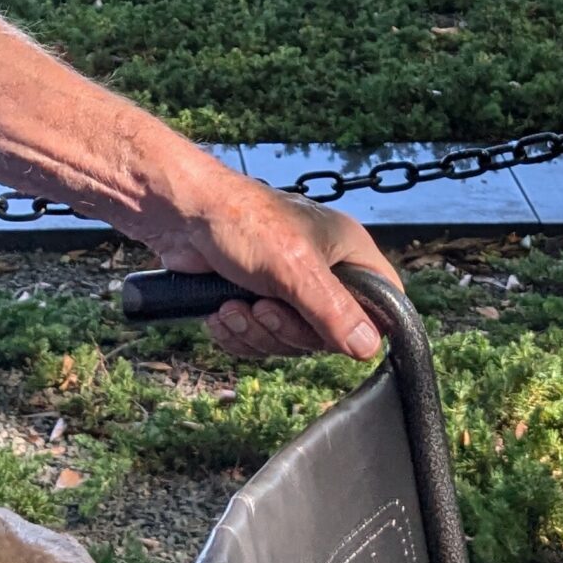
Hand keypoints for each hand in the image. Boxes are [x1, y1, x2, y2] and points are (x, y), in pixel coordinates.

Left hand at [150, 171, 396, 361]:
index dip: (367, 326)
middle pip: (330, 333)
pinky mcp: (255, 299)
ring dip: (256, 333)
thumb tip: (369, 348)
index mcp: (347, 250)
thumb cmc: (240, 220)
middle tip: (264, 308)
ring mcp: (289, 286)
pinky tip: (220, 311)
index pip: (384, 300)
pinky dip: (237, 333)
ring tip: (234, 306)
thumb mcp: (294, 267)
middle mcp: (324, 269)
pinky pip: (259, 340)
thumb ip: (332, 310)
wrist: (178, 215)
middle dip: (288, 330)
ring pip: (290, 341)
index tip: (331, 334)